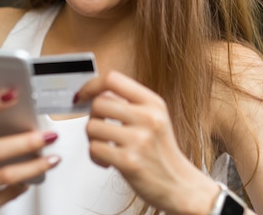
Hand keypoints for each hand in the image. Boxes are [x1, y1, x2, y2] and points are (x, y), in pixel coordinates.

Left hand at [75, 71, 219, 214]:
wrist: (178, 183)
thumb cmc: (162, 152)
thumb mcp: (155, 118)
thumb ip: (129, 103)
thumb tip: (97, 93)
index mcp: (153, 103)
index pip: (113, 79)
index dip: (92, 85)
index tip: (84, 95)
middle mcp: (148, 117)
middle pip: (99, 102)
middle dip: (93, 117)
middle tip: (101, 128)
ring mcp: (139, 139)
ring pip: (92, 126)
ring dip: (92, 138)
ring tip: (105, 146)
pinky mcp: (128, 161)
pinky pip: (94, 148)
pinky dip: (95, 156)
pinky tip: (108, 160)